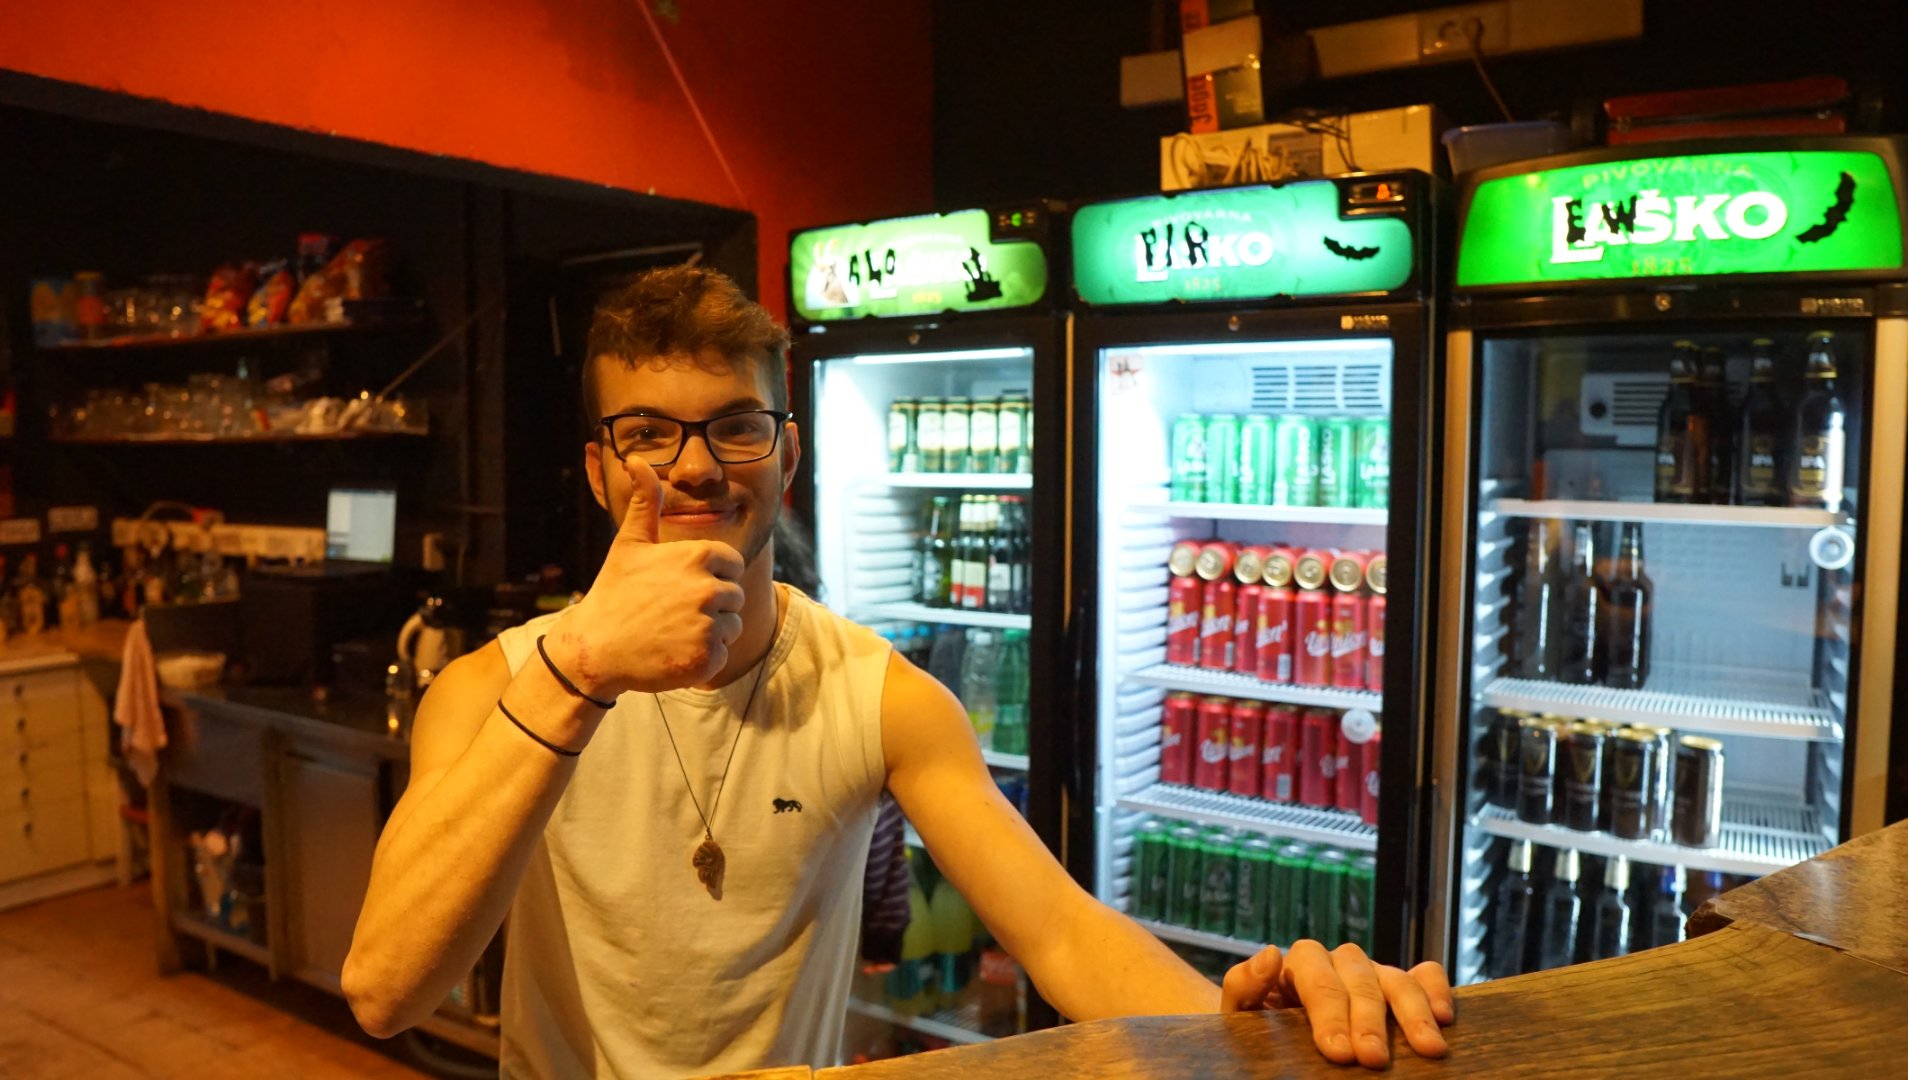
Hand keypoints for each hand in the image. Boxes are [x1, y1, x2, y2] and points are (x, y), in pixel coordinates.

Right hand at [548, 456, 746, 695]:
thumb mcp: (630, 543)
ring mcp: (709, 625)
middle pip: (734, 597)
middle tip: (671, 613)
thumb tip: (638, 460)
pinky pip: (723, 654)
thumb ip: (645, 502)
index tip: (680, 586)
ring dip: (709, 632)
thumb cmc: (615, 593)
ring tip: (671, 631)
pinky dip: (702, 658)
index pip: (731, 564)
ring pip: (732, 627)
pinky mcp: (707, 658)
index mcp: (699, 556)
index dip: (709, 575)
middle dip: (710, 606)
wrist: (594, 649)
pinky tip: (673, 652)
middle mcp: (709, 588)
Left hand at [1221, 941, 1453, 1068]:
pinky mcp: (1399, 986)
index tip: (1337, 1051)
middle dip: (1369, 1021)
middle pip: (1360, 978)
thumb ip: (1245, 986)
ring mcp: (1372, 973)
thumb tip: (1269, 953)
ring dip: (1414, 1011)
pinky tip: (1445, 1017)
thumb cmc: (1261, 1032)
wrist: (1278, 1041)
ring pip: (1396, 977)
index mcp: (1297, 965)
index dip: (1330, 1012)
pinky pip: (1425, 974)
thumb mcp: (1242, 1014)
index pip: (1317, 976)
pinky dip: (1437, 989)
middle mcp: (1338, 962)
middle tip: (1374, 1060)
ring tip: (1428, 1049)